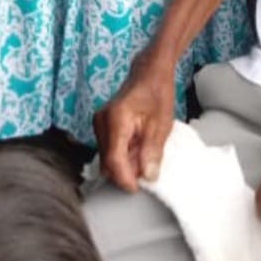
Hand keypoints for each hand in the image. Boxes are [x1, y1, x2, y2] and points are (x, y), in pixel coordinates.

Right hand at [93, 58, 176, 192]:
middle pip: (107, 161)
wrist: (149, 72)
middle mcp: (101, 121)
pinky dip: (122, 154)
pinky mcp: (101, 125)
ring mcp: (99, 122)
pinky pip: (108, 149)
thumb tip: (148, 177)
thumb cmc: (157, 92)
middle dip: (126, 171)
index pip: (114, 160)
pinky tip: (137, 149)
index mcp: (116, 119)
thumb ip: (152, 151)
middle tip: (147, 170)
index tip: (138, 188)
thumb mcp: (161, 123)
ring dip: (124, 163)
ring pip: (107, 157)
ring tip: (145, 155)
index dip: (125, 178)